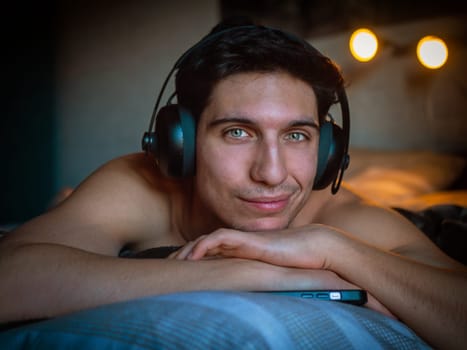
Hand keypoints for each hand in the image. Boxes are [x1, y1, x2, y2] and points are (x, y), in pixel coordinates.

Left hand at [170, 225, 342, 269]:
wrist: (314, 249)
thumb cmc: (296, 264)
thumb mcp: (270, 275)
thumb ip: (256, 280)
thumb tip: (245, 301)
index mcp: (241, 253)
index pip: (210, 253)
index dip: (193, 260)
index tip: (178, 273)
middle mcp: (238, 244)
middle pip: (203, 245)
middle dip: (183, 254)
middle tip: (167, 267)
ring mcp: (242, 240)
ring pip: (206, 239)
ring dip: (188, 249)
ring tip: (175, 262)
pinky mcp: (247, 239)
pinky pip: (220, 237)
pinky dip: (204, 245)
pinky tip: (193, 257)